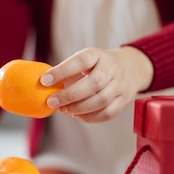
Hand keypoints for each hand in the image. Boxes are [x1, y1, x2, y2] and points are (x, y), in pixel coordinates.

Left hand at [39, 46, 153, 122]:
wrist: (130, 67)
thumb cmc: (96, 66)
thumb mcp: (84, 60)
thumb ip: (67, 71)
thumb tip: (44, 85)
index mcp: (98, 55)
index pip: (81, 62)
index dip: (62, 71)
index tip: (44, 80)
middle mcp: (111, 69)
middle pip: (94, 83)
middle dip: (69, 95)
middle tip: (51, 101)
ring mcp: (120, 85)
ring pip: (101, 100)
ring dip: (79, 108)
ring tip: (63, 109)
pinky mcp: (123, 100)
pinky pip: (108, 113)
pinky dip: (90, 117)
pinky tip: (77, 115)